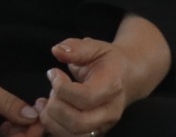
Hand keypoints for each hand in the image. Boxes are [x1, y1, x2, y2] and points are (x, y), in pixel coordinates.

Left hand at [37, 15, 171, 136]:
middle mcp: (109, 112)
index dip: (62, 87)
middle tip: (51, 90)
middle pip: (78, 122)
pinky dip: (53, 127)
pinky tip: (48, 111)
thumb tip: (56, 51)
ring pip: (73, 135)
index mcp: (111, 87)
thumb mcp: (95, 47)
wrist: (127, 77)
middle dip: (55, 106)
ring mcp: (102, 126)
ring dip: (51, 119)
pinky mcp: (93, 133)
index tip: (53, 72)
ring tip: (48, 100)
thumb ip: (76, 48)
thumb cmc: (108, 61)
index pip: (86, 97)